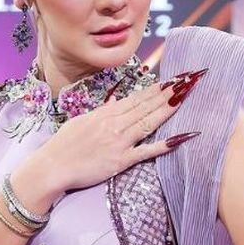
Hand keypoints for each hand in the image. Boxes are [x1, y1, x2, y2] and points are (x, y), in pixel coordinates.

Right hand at [38, 70, 204, 193]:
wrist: (51, 166)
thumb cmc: (63, 145)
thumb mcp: (82, 121)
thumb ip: (102, 112)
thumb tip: (116, 102)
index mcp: (106, 113)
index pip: (138, 97)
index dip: (159, 87)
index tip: (176, 78)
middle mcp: (114, 124)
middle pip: (147, 104)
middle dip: (171, 91)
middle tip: (192, 79)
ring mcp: (119, 141)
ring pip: (149, 121)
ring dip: (170, 107)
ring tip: (188, 94)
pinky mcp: (120, 161)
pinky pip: (145, 151)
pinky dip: (164, 144)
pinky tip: (181, 137)